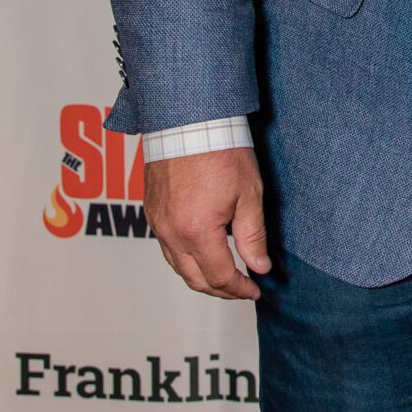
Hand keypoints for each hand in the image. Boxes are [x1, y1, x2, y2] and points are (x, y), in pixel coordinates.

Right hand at [144, 148, 270, 299]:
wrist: (189, 121)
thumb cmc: (220, 150)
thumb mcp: (248, 195)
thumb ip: (253, 237)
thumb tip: (259, 266)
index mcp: (197, 232)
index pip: (219, 277)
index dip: (239, 289)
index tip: (254, 289)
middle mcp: (171, 232)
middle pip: (195, 279)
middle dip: (221, 290)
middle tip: (241, 289)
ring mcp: (157, 222)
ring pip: (177, 266)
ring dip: (201, 277)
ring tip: (225, 276)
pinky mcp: (152, 211)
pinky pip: (166, 247)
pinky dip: (185, 259)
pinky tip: (202, 253)